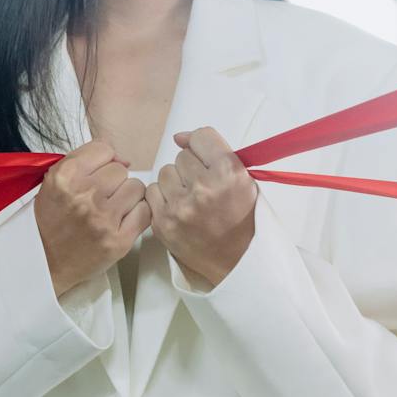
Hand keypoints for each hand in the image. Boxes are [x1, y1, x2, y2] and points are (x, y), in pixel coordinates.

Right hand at [35, 140, 149, 295]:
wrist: (47, 262)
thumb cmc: (52, 221)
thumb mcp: (54, 182)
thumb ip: (85, 161)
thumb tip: (123, 159)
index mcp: (65, 176)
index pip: (104, 150)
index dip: (102, 162)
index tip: (96, 175)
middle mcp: (85, 195)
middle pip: (120, 170)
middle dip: (113, 181)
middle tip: (100, 197)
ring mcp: (103, 218)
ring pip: (136, 187)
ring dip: (127, 196)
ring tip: (111, 208)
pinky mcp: (119, 240)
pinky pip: (145, 211)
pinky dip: (137, 214)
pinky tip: (122, 220)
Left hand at [146, 127, 256, 287]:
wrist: (238, 260)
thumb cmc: (243, 218)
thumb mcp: (244, 179)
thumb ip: (215, 152)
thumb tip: (179, 137)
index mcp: (229, 172)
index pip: (202, 136)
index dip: (203, 148)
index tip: (206, 160)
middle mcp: (204, 187)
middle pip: (182, 156)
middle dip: (191, 169)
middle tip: (204, 189)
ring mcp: (181, 207)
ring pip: (165, 172)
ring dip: (175, 183)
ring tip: (192, 200)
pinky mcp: (163, 223)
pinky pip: (152, 193)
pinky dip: (163, 199)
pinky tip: (179, 209)